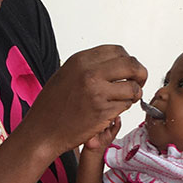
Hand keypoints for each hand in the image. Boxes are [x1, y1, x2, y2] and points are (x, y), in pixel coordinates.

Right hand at [23, 46, 146, 156]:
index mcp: (80, 60)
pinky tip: (113, 110)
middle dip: (140, 74)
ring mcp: (97, 92)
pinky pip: (125, 105)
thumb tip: (114, 64)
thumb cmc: (51, 107)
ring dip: (134, 94)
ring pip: (133, 87)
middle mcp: (90, 73)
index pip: (118, 51)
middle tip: (138, 83)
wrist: (42, 131)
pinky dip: (124, 108)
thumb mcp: (66, 75)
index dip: (128, 61)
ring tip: (126, 99)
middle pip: (131, 64)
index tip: (128, 70)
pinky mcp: (103, 111)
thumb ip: (88, 67)